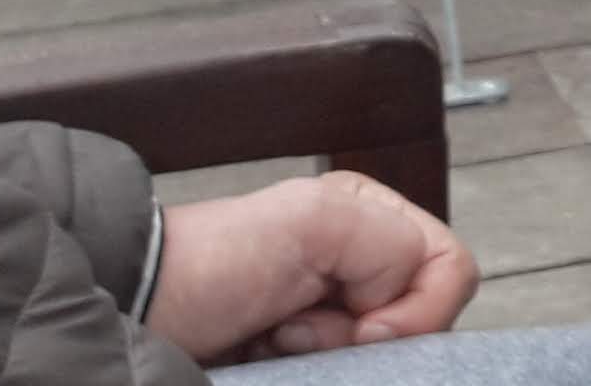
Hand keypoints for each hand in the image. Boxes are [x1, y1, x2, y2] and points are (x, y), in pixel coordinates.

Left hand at [143, 172, 479, 359]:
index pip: (449, 269)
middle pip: (422, 323)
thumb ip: (394, 247)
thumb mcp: (319, 221)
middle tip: (299, 329)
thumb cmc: (216, 261)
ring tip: (278, 343)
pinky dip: (316, 377)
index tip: (359, 325)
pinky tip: (273, 358)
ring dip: (332, 359)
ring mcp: (335, 321)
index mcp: (372, 220)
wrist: (141, 314)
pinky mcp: (309, 363)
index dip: (417, 307)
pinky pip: (352, 378)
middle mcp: (362, 268)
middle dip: (364, 335)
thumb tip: (400, 322)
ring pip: (387, 361)